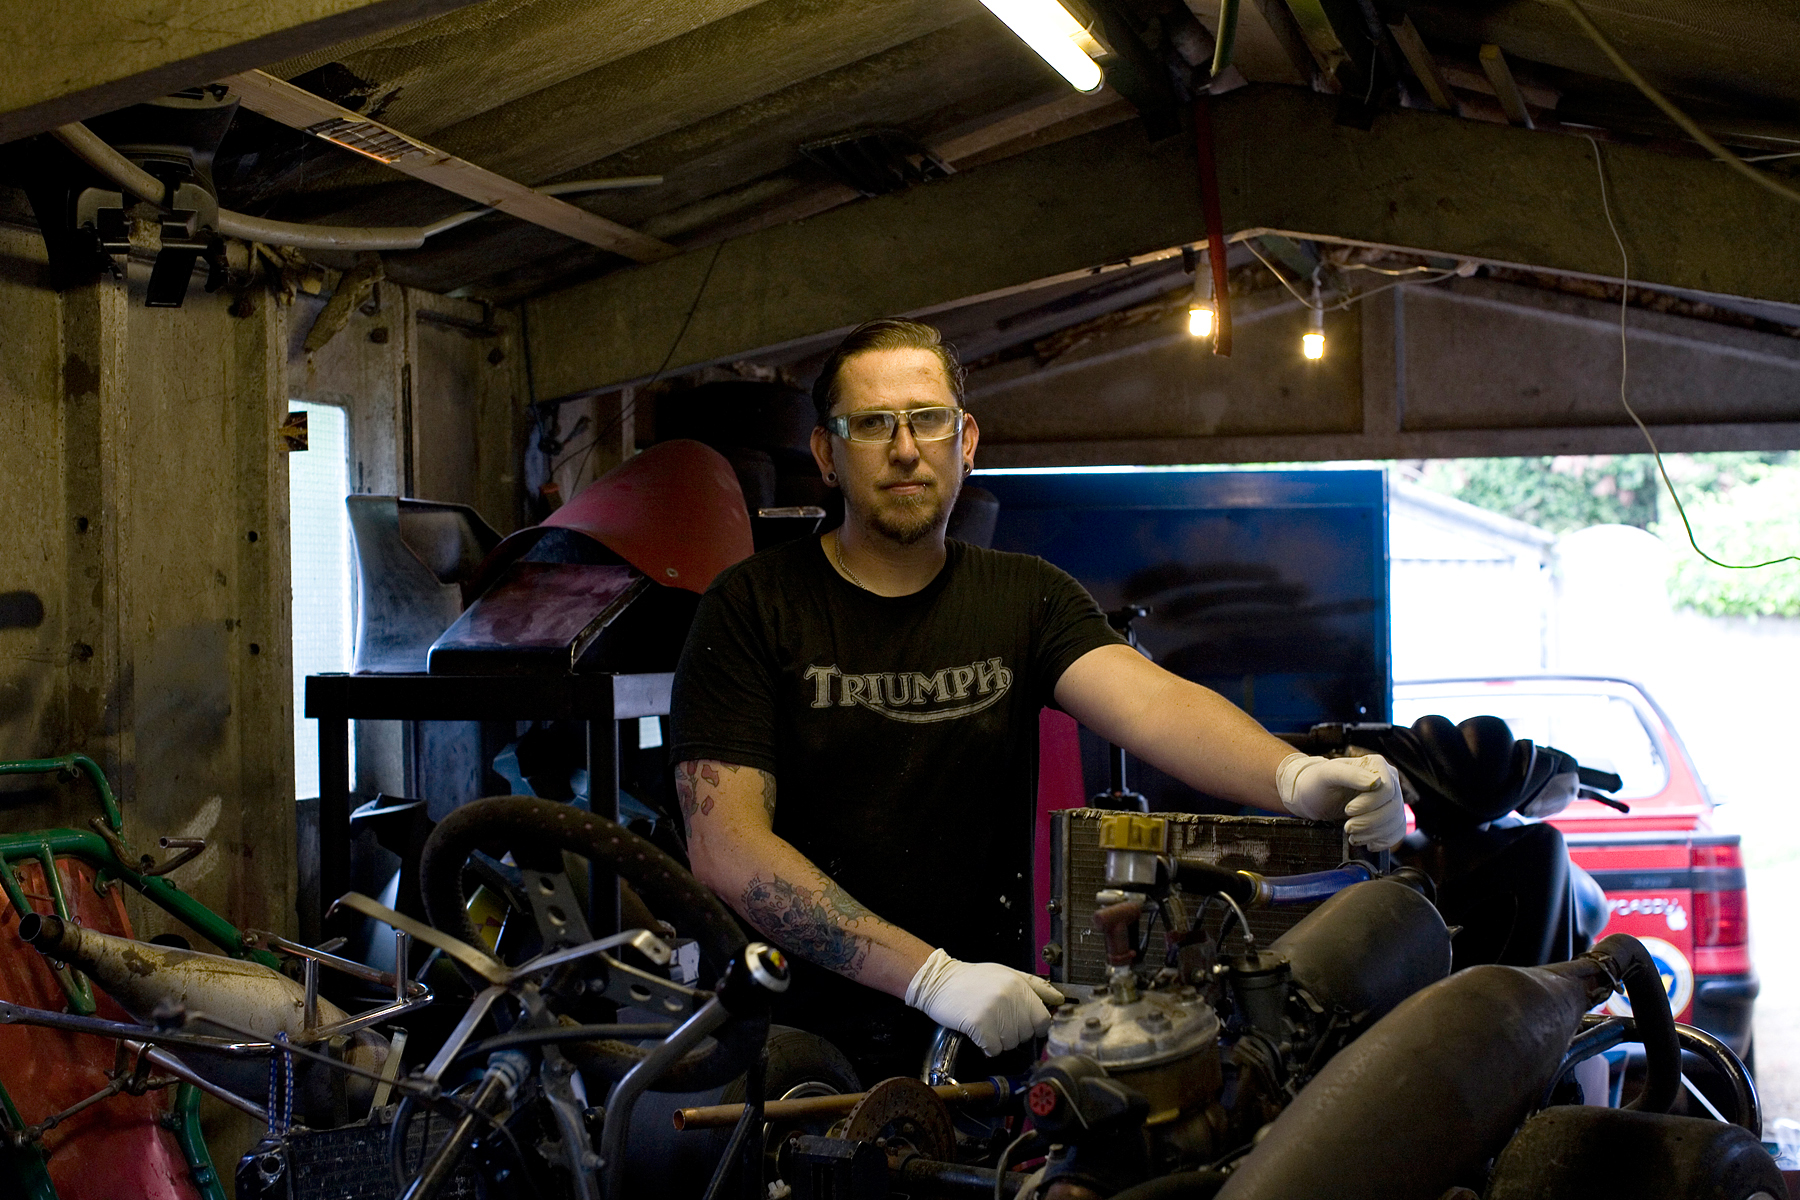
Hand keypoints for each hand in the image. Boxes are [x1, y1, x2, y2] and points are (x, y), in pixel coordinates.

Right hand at [904, 948, 1063, 1055]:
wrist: (939, 980)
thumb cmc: (973, 979)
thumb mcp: (1007, 973)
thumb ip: (1035, 986)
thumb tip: (1059, 999)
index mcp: (1019, 984)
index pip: (1042, 1019)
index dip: (1033, 1026)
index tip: (1021, 1024)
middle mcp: (1009, 997)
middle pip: (1026, 1034)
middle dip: (1014, 1033)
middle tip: (997, 1020)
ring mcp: (994, 1011)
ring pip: (1010, 1044)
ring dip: (999, 1040)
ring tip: (986, 1023)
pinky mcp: (978, 1024)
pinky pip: (993, 1049)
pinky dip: (986, 1046)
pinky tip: (978, 1032)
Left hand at [1277, 752, 1406, 849]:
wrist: (1311, 795)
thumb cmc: (1317, 781)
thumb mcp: (1328, 774)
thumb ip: (1351, 775)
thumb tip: (1376, 782)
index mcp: (1377, 765)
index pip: (1387, 790)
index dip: (1369, 804)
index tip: (1348, 810)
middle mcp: (1389, 780)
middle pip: (1393, 808)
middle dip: (1369, 822)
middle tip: (1348, 827)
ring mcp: (1391, 799)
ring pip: (1395, 822)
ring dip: (1374, 834)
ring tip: (1352, 835)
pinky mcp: (1389, 816)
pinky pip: (1397, 832)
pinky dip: (1383, 840)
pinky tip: (1367, 842)